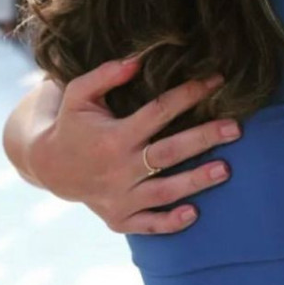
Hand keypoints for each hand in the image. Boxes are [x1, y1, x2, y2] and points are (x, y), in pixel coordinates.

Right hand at [29, 59, 240, 234]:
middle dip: (203, 139)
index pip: (158, 112)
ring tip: (225, 170)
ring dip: (195, 181)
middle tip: (235, 129)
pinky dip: (169, 223)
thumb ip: (105, 75)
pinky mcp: (118, 219)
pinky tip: (194, 214)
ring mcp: (119, 197)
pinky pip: (147, 225)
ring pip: (164, 192)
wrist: (48, 167)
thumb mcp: (79, 94)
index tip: (217, 81)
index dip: (189, 94)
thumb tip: (138, 59)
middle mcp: (118, 169)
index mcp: (113, 136)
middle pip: (168, 153)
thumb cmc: (73, 123)